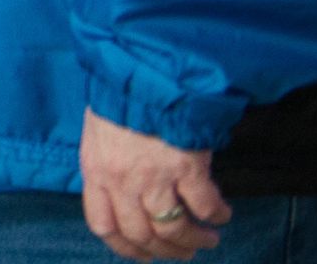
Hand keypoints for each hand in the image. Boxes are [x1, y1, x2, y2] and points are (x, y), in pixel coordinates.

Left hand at [79, 108, 228, 260]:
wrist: (144, 71)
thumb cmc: (121, 97)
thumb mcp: (99, 134)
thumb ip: (108, 167)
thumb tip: (124, 194)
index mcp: (95, 172)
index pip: (104, 226)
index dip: (126, 248)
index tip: (145, 254)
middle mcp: (120, 181)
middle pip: (141, 234)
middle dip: (166, 250)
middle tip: (185, 251)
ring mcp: (153, 177)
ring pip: (172, 228)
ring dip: (193, 240)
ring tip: (208, 239)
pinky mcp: (185, 167)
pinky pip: (203, 206)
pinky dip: (216, 216)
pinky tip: (221, 214)